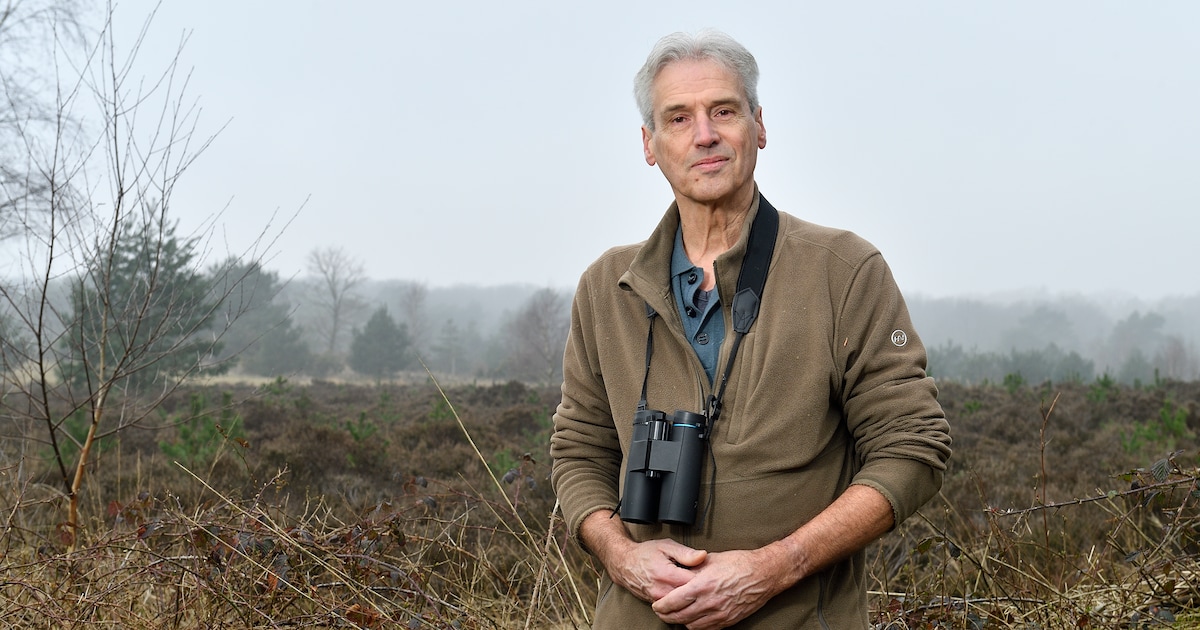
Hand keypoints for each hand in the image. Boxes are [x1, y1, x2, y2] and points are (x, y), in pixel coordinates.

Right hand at [606, 537, 707, 602]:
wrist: (624, 564)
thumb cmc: (644, 553)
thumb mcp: (666, 546)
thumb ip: (686, 553)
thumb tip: (703, 556)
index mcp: (667, 575)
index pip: (695, 583)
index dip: (706, 578)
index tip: (711, 573)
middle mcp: (662, 590)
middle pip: (690, 596)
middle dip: (700, 589)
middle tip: (707, 580)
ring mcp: (659, 599)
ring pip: (683, 603)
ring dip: (691, 596)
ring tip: (697, 586)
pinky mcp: (656, 604)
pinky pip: (675, 605)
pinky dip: (682, 600)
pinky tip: (685, 591)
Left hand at [650, 548, 781, 629]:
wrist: (764, 574)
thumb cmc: (739, 563)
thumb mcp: (711, 560)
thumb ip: (692, 568)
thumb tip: (678, 571)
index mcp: (703, 585)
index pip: (674, 601)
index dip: (661, 605)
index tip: (656, 604)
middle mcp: (710, 602)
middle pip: (680, 617)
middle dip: (667, 616)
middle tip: (661, 612)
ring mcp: (720, 614)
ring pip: (692, 626)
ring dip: (681, 622)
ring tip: (676, 615)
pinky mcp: (728, 620)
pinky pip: (706, 629)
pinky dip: (696, 626)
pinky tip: (693, 619)